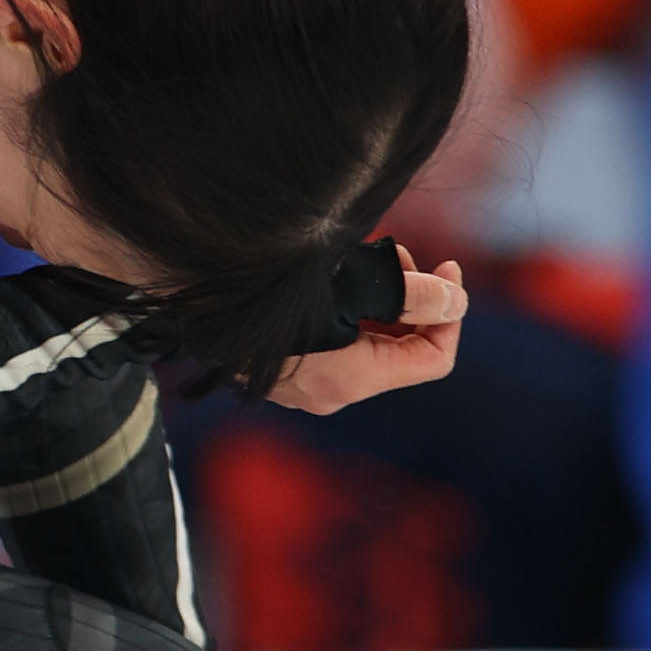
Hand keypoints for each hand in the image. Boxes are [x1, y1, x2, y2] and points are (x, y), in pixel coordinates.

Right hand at [269, 257, 469, 414]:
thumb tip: (458, 301)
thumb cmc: (273, 285)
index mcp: (352, 380)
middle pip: (403, 354)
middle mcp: (331, 395)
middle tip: (404, 255)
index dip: (452, 315)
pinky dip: (354, 315)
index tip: (449, 269)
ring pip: (371, 348)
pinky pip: (339, 348)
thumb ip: (414, 295)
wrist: (192, 295)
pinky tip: (340, 277)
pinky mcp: (283, 372)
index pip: (435, 360)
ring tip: (372, 257)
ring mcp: (304, 388)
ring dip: (385, 304)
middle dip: (417, 303)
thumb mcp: (354, 281)